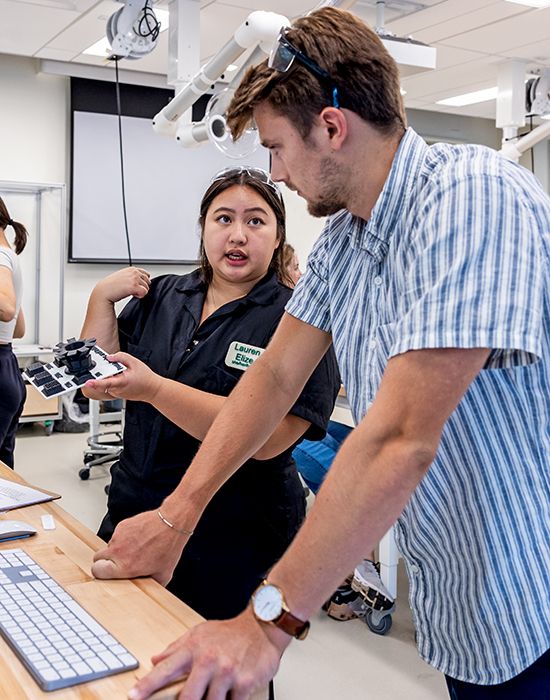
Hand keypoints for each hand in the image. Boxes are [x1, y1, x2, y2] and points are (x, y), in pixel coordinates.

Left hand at [85, 352, 161, 402]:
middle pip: (103, 381)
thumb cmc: (145, 378)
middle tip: (113, 367)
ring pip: (106, 383)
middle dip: (103, 373)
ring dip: (109, 376)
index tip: (87, 382)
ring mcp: (116, 393)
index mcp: (121, 382)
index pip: (105, 383)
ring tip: (122, 373)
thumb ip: (121, 357)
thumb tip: (109, 357)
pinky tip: (122, 377)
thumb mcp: (135, 362)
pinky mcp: (116, 394)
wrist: (152, 390)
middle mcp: (117, 390)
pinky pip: (109, 386)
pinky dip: (112, 380)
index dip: (95, 382)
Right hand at [92, 509, 186, 584]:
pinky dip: (125, 536)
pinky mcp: (123, 525)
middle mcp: (118, 551)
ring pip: (110, 545)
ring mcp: (119, 536)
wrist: (171, 523)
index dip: (99, 572)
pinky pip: (118, 534)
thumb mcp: (163, 574)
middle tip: (117, 561)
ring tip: (135, 547)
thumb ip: (151, 584)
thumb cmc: (168, 546)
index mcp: (124, 566)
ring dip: (118, 548)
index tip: (105, 573)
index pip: (96, 571)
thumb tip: (149, 589)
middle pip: (97, 558)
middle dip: (104, 561)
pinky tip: (138, 537)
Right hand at [94, 267, 150, 303]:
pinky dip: (139, 296)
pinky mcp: (134, 286)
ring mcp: (135, 278)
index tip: (133, 286)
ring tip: (128, 291)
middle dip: (141, 287)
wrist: (104, 291)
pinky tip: (131, 294)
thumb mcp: (123, 277)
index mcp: (132, 269)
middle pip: (147, 282)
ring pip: (147, 288)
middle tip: (130, 290)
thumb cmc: (111, 286)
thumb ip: (133, 276)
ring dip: (139, 292)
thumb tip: (144, 280)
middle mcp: (134, 272)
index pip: (146, 275)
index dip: (141, 282)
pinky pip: (145, 292)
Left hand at [127, 608, 290, 699]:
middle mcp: (208, 660)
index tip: (133, 695)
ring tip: (217, 690)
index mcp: (194, 649)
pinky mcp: (244, 682)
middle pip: (187, 697)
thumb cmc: (229, 632)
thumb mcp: (200, 633)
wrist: (262, 627)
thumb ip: (176, 648)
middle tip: (190, 699)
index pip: (165, 669)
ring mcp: (226, 672)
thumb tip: (155, 660)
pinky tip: (232, 691)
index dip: (147, 685)